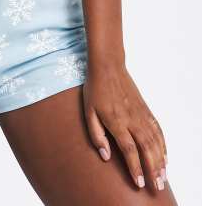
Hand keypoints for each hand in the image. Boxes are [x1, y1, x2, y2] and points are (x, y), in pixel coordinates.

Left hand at [83, 64, 167, 190]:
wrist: (108, 66)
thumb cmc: (95, 89)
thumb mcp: (88, 111)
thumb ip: (96, 135)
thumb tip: (105, 156)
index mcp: (116, 121)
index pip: (129, 150)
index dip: (135, 168)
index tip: (139, 183)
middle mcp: (132, 119)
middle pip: (147, 149)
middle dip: (152, 170)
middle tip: (156, 187)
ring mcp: (141, 114)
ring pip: (155, 141)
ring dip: (160, 161)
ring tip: (162, 177)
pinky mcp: (145, 109)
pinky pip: (158, 130)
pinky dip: (163, 145)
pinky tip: (164, 156)